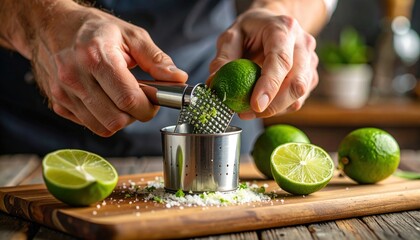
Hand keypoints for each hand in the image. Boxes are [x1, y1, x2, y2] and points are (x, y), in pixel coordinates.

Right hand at [30, 1, 186, 135]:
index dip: (148, 107)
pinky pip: (89, 125)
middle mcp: (75, 77)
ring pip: (103, 127)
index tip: (154, 101)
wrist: (54, 25)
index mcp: (97, 58)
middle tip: (139, 99)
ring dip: (120, 119)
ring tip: (122, 98)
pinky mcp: (57, 102)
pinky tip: (104, 99)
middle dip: (135, 115)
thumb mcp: (131, 36)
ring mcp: (63, 92)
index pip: (128, 100)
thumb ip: (157, 60)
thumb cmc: (96, 29)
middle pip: (116, 120)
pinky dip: (103, 118)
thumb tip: (179, 79)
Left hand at [209, 8, 317, 118]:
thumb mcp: (231, 36)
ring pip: (300, 95)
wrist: (273, 23)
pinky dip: (280, 108)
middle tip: (246, 113)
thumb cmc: (252, 29)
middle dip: (273, 105)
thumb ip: (223, 59)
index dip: (270, 85)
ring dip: (275, 109)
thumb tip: (214, 83)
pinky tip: (264, 103)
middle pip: (296, 83)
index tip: (256, 105)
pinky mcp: (311, 75)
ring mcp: (310, 60)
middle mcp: (302, 44)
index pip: (281, 61)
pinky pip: (299, 99)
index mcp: (283, 29)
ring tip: (250, 110)